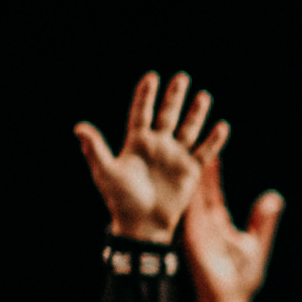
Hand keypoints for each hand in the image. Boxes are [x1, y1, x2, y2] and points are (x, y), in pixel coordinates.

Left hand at [77, 70, 222, 239]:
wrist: (142, 225)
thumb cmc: (121, 200)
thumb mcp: (106, 172)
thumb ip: (95, 149)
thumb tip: (79, 127)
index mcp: (136, 143)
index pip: (141, 113)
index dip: (146, 96)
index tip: (151, 77)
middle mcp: (157, 146)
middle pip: (167, 115)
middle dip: (174, 97)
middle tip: (182, 77)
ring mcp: (175, 157)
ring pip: (188, 129)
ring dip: (196, 113)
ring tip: (203, 96)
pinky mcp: (190, 171)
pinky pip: (205, 152)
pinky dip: (214, 140)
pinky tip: (222, 126)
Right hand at [182, 151, 282, 301]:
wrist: (229, 297)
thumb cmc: (242, 275)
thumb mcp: (256, 242)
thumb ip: (263, 220)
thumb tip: (274, 198)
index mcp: (216, 222)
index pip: (212, 193)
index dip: (211, 174)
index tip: (212, 153)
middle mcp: (202, 223)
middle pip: (198, 191)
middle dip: (196, 169)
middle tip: (192, 145)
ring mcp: (195, 230)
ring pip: (190, 199)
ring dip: (187, 179)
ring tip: (183, 156)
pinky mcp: (192, 238)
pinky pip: (188, 214)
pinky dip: (186, 199)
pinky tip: (185, 182)